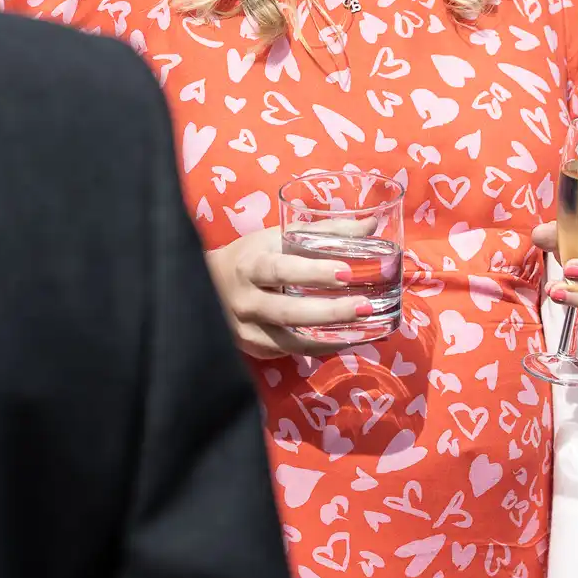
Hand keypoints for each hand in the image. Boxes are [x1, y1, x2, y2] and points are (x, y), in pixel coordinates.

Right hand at [206, 227, 379, 358]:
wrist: (206, 284)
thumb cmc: (251, 255)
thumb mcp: (279, 237)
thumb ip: (324, 232)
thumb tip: (372, 225)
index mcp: (251, 265)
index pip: (280, 269)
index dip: (312, 272)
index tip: (346, 273)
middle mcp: (246, 300)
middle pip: (288, 311)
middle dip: (328, 311)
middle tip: (364, 306)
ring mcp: (247, 329)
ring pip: (291, 341)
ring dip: (329, 338)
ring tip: (364, 331)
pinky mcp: (254, 348)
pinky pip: (290, 352)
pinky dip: (320, 347)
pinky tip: (345, 340)